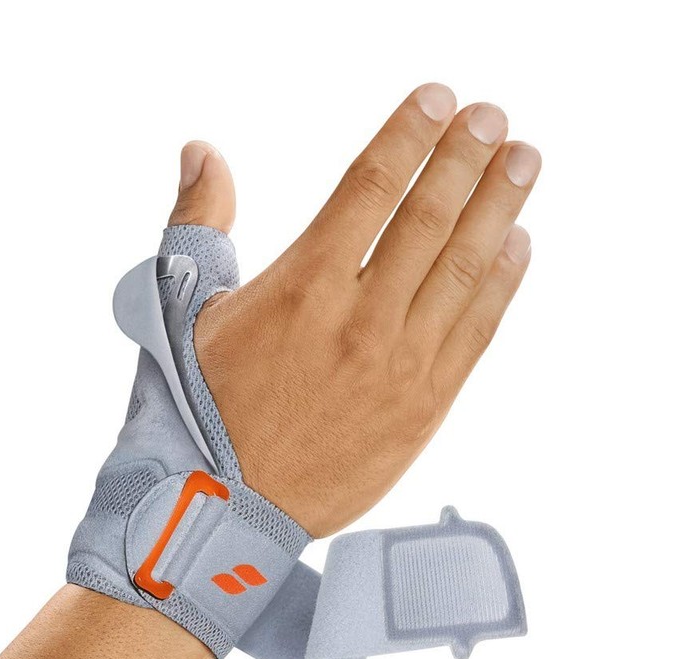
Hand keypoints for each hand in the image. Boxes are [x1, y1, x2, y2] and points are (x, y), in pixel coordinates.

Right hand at [169, 84, 539, 536]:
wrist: (224, 508)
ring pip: (463, 269)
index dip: (409, 136)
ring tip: (522, 163)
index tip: (438, 102)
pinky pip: (475, 333)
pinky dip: (499, 285)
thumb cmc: (199, 408)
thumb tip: (201, 152)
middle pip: (429, 218)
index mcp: (302, 286)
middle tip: (494, 120)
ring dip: (498, 209)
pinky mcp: (424, 407)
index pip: (370, 187)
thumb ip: (201, 224)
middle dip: (466, 159)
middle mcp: (359, 318)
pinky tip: (516, 248)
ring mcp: (399, 364)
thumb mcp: (185, 309)